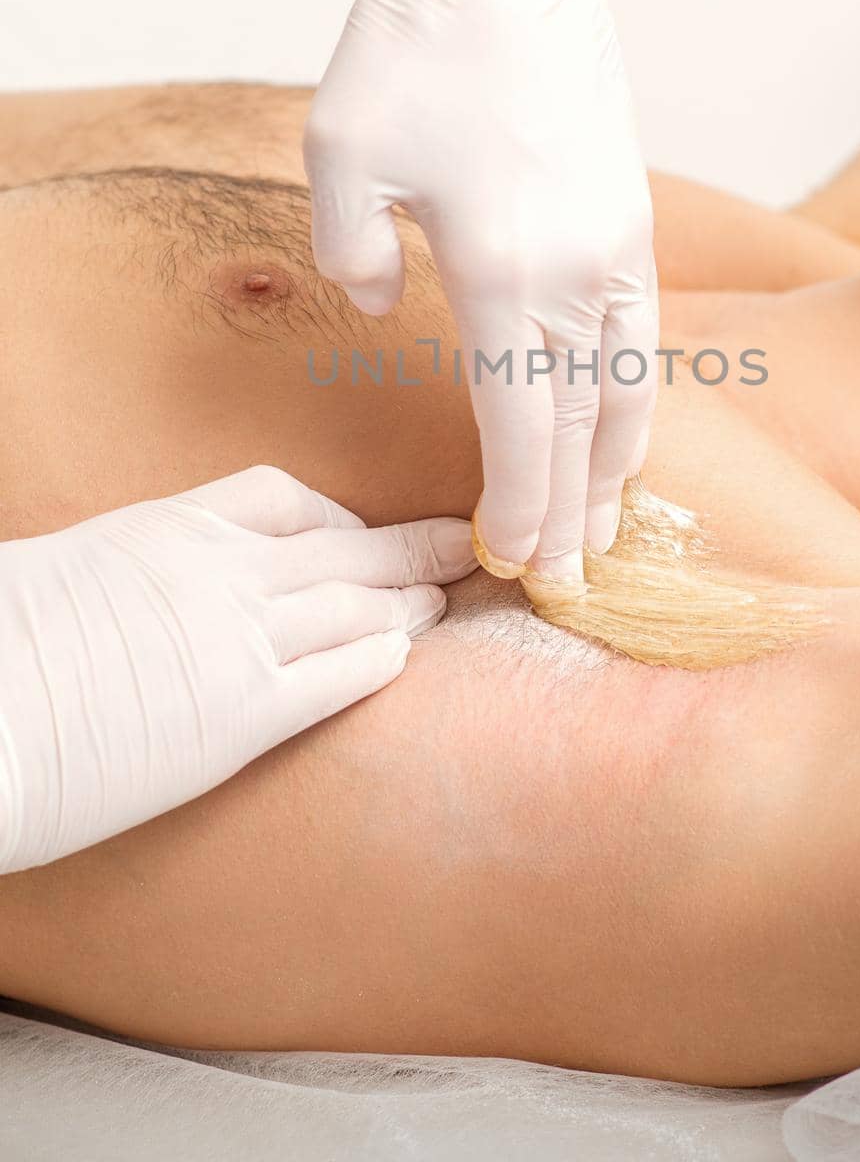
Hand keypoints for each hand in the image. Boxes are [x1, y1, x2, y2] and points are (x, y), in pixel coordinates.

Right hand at [0, 466, 475, 872]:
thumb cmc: (9, 644)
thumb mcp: (79, 573)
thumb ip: (141, 574)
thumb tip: (155, 589)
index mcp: (169, 527)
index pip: (277, 497)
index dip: (333, 514)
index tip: (356, 529)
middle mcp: (217, 572)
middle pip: (341, 544)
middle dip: (409, 544)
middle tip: (461, 541)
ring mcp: (236, 639)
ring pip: (355, 604)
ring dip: (408, 600)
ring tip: (443, 599)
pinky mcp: (242, 715)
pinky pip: (337, 676)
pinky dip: (378, 659)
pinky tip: (403, 656)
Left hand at [306, 0, 657, 578]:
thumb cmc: (414, 43)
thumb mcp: (340, 150)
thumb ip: (351, 252)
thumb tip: (383, 304)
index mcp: (502, 271)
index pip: (517, 424)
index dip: (517, 501)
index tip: (513, 561)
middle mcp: (576, 273)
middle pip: (581, 425)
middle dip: (571, 512)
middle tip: (566, 581)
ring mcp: (616, 243)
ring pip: (627, 386)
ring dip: (615, 467)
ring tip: (606, 528)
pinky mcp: (632, 214)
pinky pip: (643, 332)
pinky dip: (635, 395)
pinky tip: (623, 423)